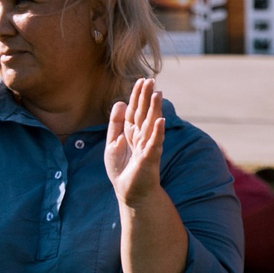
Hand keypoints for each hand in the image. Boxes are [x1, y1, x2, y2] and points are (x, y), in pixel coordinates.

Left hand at [105, 79, 167, 207]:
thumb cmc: (122, 169)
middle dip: (147, 97)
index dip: (138, 96)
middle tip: (151, 81)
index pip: (135, 110)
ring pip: (151, 125)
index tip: (142, 80)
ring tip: (158, 94)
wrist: (129, 192)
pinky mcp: (150, 159)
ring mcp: (148, 146)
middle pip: (144, 113)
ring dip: (155, 110)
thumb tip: (120, 102)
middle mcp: (142, 136)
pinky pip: (154, 144)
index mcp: (132, 132)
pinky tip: (160, 121)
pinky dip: (157, 132)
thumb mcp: (112, 143)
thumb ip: (115, 123)